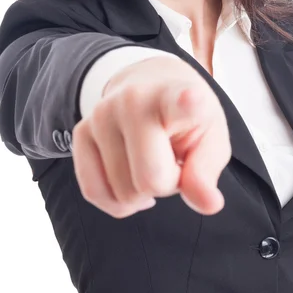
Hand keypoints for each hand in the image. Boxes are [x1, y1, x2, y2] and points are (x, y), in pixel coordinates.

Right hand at [72, 56, 230, 217]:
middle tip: (172, 159)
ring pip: (122, 193)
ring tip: (150, 159)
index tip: (193, 97)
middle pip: (150, 180)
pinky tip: (131, 178)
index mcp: (176, 96)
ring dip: (141, 191)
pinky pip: (94, 191)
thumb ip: (207, 172)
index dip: (187, 103)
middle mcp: (133, 99)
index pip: (180, 102)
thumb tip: (209, 205)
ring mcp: (101, 114)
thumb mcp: (211, 139)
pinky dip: (117, 201)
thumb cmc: (186, 119)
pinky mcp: (81, 132)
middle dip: (166, 184)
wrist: (151, 87)